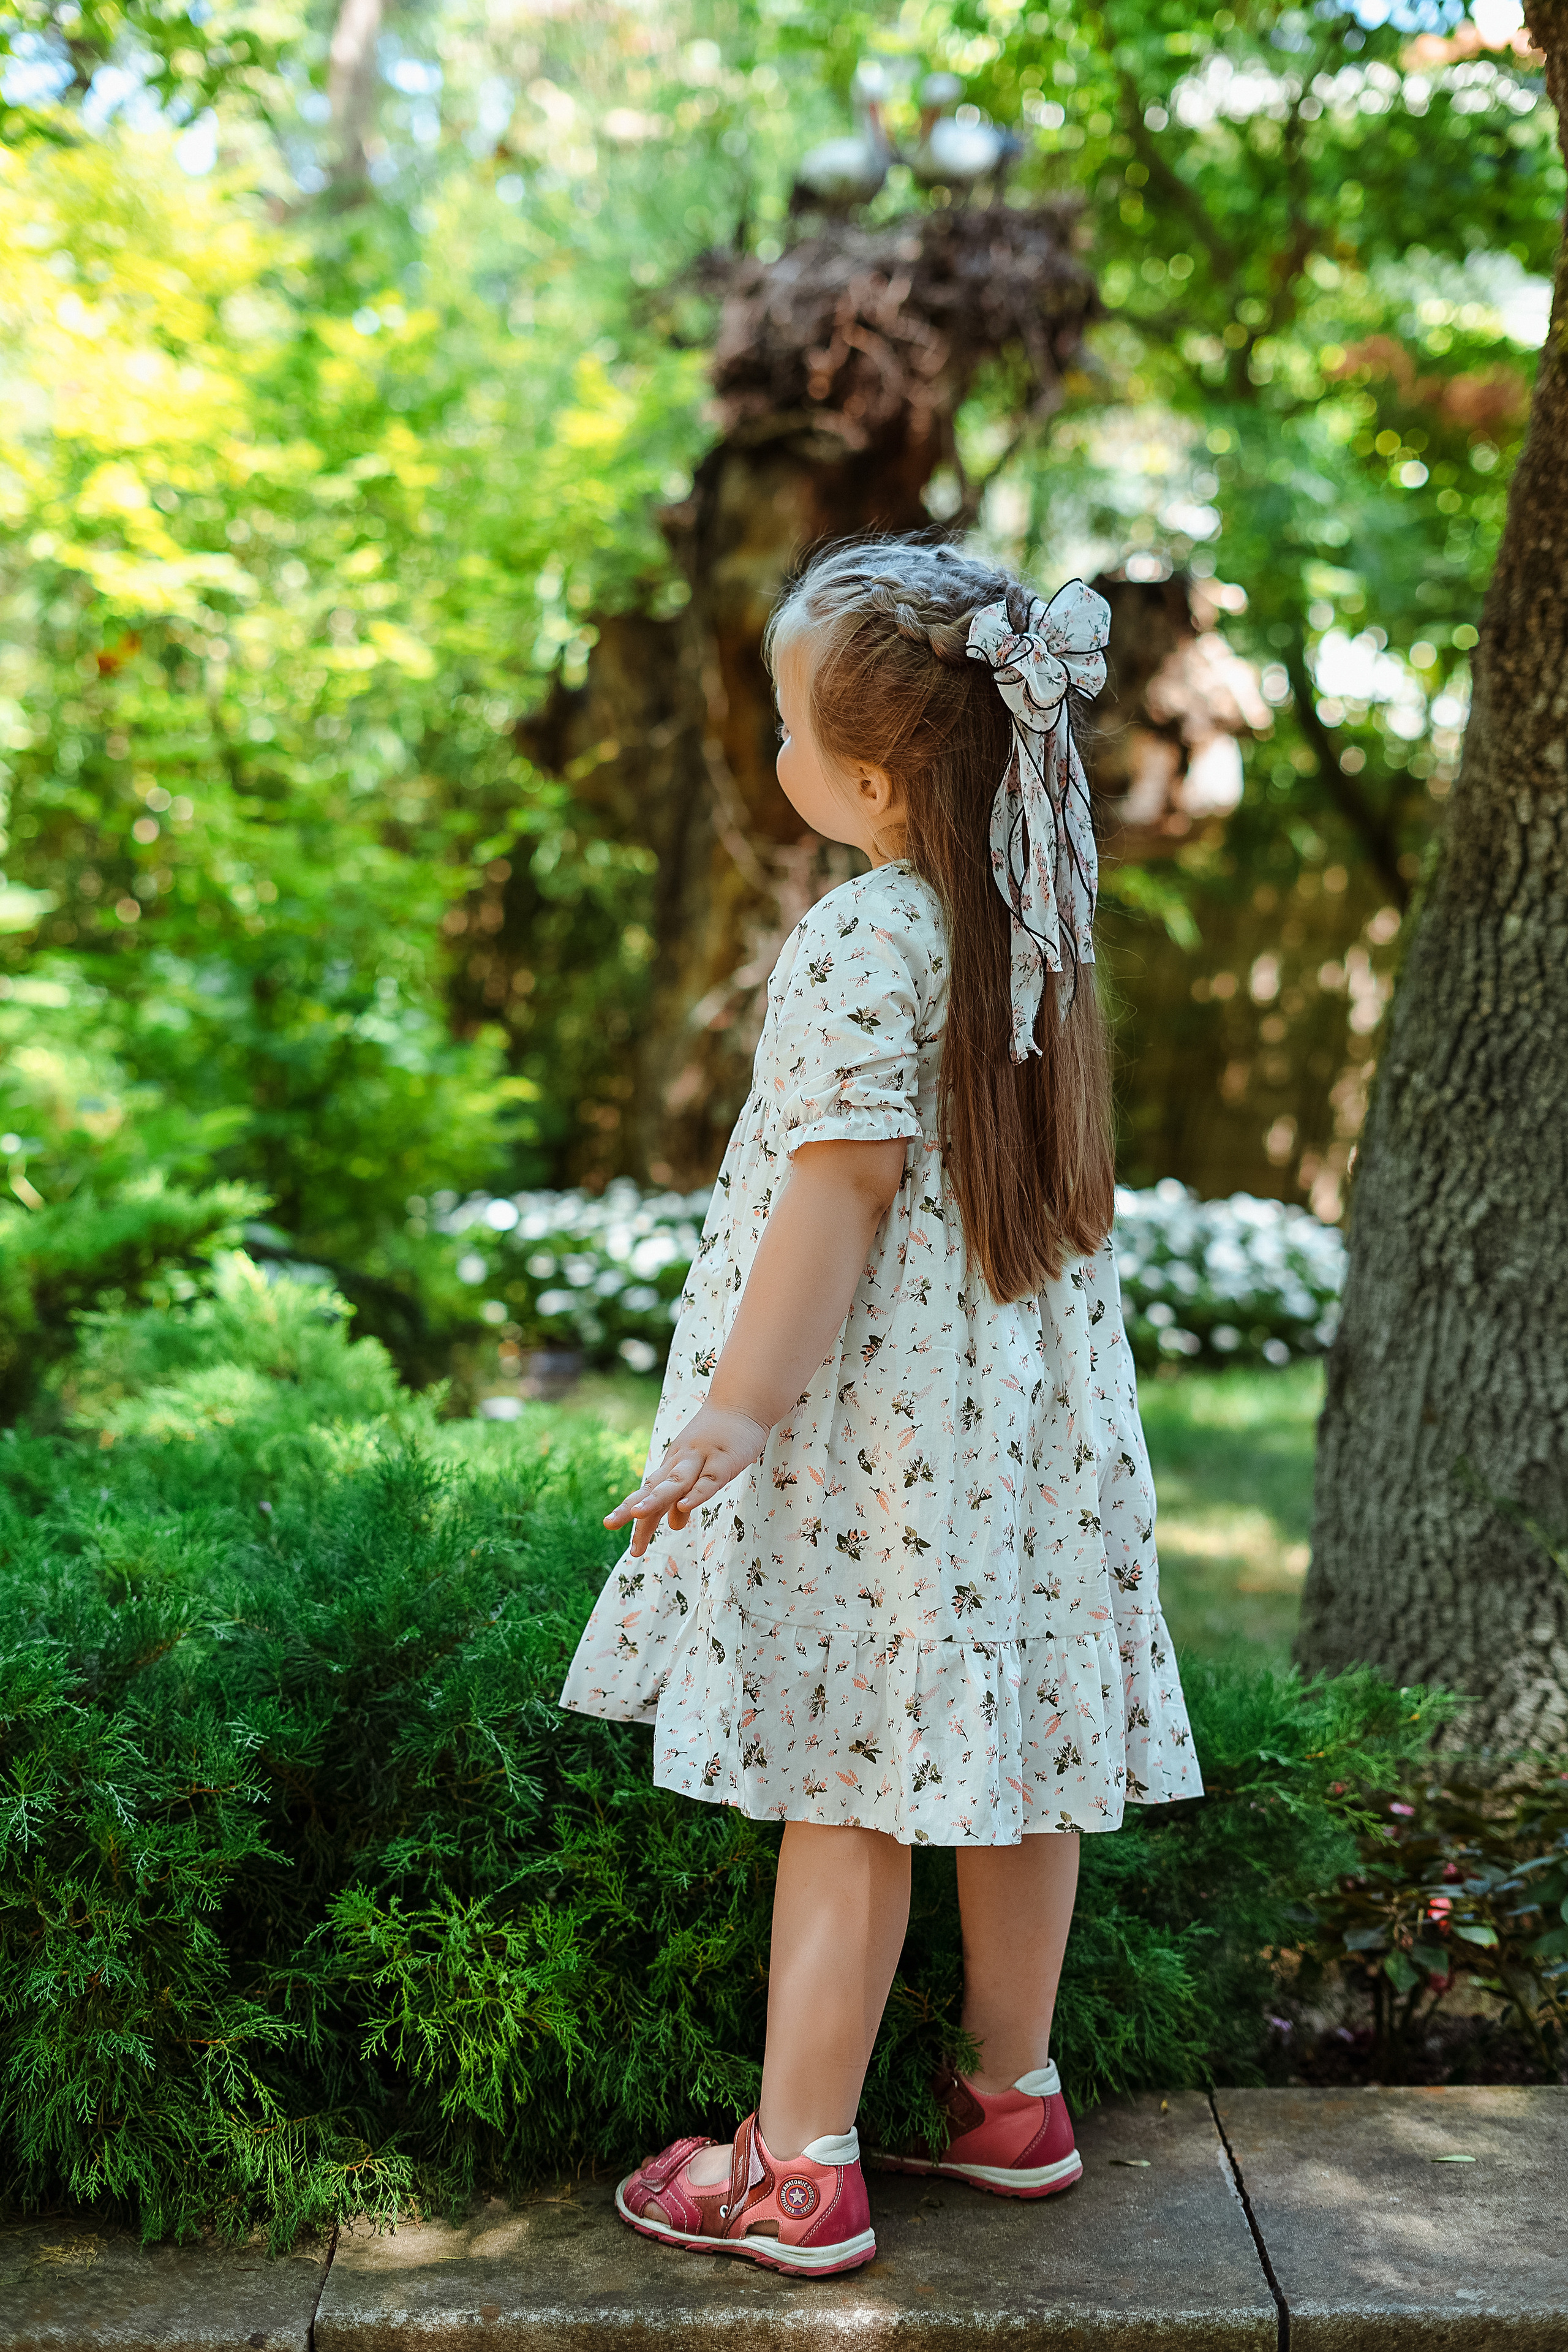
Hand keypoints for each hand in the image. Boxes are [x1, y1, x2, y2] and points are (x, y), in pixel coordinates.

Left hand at [604, 1405, 769, 1556]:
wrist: (741, 1401)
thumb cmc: (718, 1438)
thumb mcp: (699, 1470)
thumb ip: (685, 1496)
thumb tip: (674, 1525)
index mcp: (673, 1466)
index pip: (646, 1491)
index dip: (628, 1508)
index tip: (609, 1525)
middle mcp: (680, 1462)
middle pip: (653, 1488)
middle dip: (632, 1508)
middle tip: (609, 1524)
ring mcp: (701, 1460)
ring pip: (675, 1482)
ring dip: (655, 1499)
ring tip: (636, 1515)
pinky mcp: (724, 1461)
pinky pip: (709, 1480)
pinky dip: (696, 1494)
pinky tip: (683, 1507)